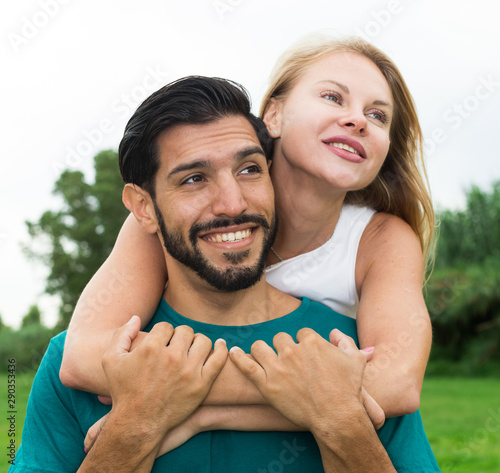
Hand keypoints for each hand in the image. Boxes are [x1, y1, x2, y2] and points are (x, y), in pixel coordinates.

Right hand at [102, 316, 227, 440]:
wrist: (137, 423)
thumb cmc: (123, 391)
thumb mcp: (111, 360)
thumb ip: (122, 334)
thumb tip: (136, 317)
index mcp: (151, 348)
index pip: (166, 326)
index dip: (162, 334)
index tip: (160, 344)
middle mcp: (172, 357)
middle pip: (185, 331)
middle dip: (179, 337)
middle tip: (175, 348)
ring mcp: (189, 371)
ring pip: (202, 341)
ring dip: (196, 342)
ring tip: (191, 350)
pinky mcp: (202, 384)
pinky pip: (218, 359)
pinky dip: (222, 349)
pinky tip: (220, 345)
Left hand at [229, 328, 367, 435]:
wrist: (337, 417)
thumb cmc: (348, 390)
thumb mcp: (355, 361)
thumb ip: (345, 342)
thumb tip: (334, 333)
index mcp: (311, 341)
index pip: (300, 333)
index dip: (302, 344)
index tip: (305, 356)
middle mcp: (292, 350)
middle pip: (279, 338)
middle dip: (283, 347)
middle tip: (288, 363)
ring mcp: (278, 367)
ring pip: (260, 347)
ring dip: (263, 352)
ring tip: (266, 360)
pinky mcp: (267, 384)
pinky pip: (247, 365)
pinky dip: (238, 357)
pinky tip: (232, 352)